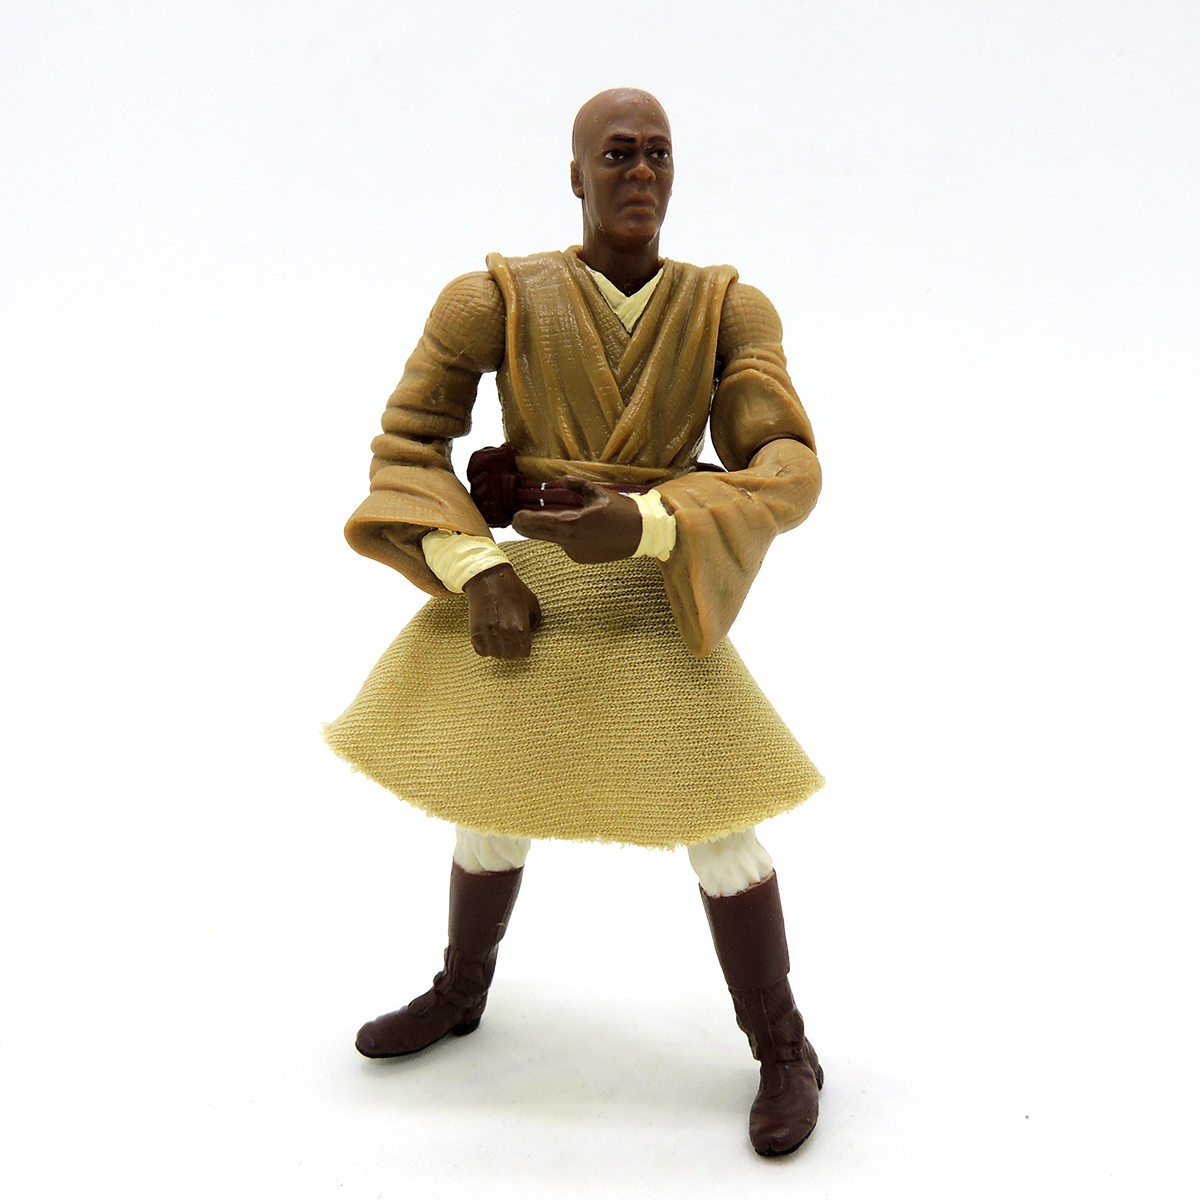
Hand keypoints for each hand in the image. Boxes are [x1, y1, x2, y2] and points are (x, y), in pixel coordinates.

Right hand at [462, 563, 542, 658]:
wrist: (488, 579)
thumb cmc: (513, 589)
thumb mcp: (532, 603)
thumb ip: (536, 621)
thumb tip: (531, 633)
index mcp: (521, 627)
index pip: (524, 651)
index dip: (525, 649)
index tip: (523, 645)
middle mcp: (504, 632)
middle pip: (510, 655)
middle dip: (513, 652)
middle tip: (512, 645)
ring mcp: (488, 633)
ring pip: (496, 654)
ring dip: (500, 651)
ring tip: (502, 643)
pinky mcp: (475, 631)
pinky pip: (481, 650)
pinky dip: (486, 649)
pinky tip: (491, 641)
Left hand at [511, 479, 641, 563]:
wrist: (641, 533)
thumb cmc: (621, 511)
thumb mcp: (597, 493)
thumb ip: (576, 485)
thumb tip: (560, 480)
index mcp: (572, 523)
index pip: (539, 522)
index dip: (524, 520)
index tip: (515, 516)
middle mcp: (570, 541)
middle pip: (540, 534)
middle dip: (527, 527)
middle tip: (517, 520)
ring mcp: (575, 552)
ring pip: (555, 539)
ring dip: (549, 530)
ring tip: (544, 520)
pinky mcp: (582, 558)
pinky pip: (567, 545)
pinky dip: (566, 537)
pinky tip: (576, 529)